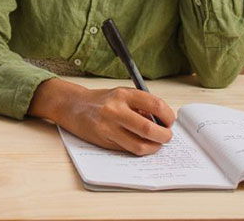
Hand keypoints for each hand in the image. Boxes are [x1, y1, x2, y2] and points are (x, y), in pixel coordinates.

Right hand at [56, 85, 175, 155]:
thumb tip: (161, 122)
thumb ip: (140, 106)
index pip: (155, 105)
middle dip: (164, 136)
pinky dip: (139, 149)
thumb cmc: (101, 101)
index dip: (168, 116)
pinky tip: (140, 144)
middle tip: (167, 136)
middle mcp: (115, 110)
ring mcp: (109, 127)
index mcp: (123, 94)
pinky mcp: (104, 141)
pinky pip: (127, 150)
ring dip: (153, 147)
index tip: (170, 121)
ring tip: (155, 144)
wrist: (73, 106)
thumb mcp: (121, 94)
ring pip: (139, 145)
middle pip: (148, 128)